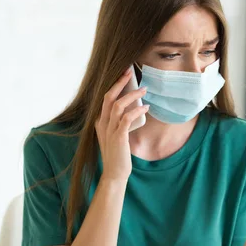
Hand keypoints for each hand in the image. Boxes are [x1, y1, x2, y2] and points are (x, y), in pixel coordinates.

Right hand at [95, 68, 148, 182]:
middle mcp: (102, 123)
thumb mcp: (116, 135)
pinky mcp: (118, 137)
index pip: (106, 98)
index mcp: (100, 121)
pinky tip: (145, 108)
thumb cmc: (118, 155)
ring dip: (132, 95)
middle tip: (130, 72)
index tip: (125, 74)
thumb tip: (134, 109)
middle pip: (109, 96)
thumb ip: (120, 123)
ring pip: (118, 105)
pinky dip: (137, 111)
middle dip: (120, 82)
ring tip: (144, 90)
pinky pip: (127, 119)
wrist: (115, 173)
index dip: (115, 84)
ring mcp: (109, 130)